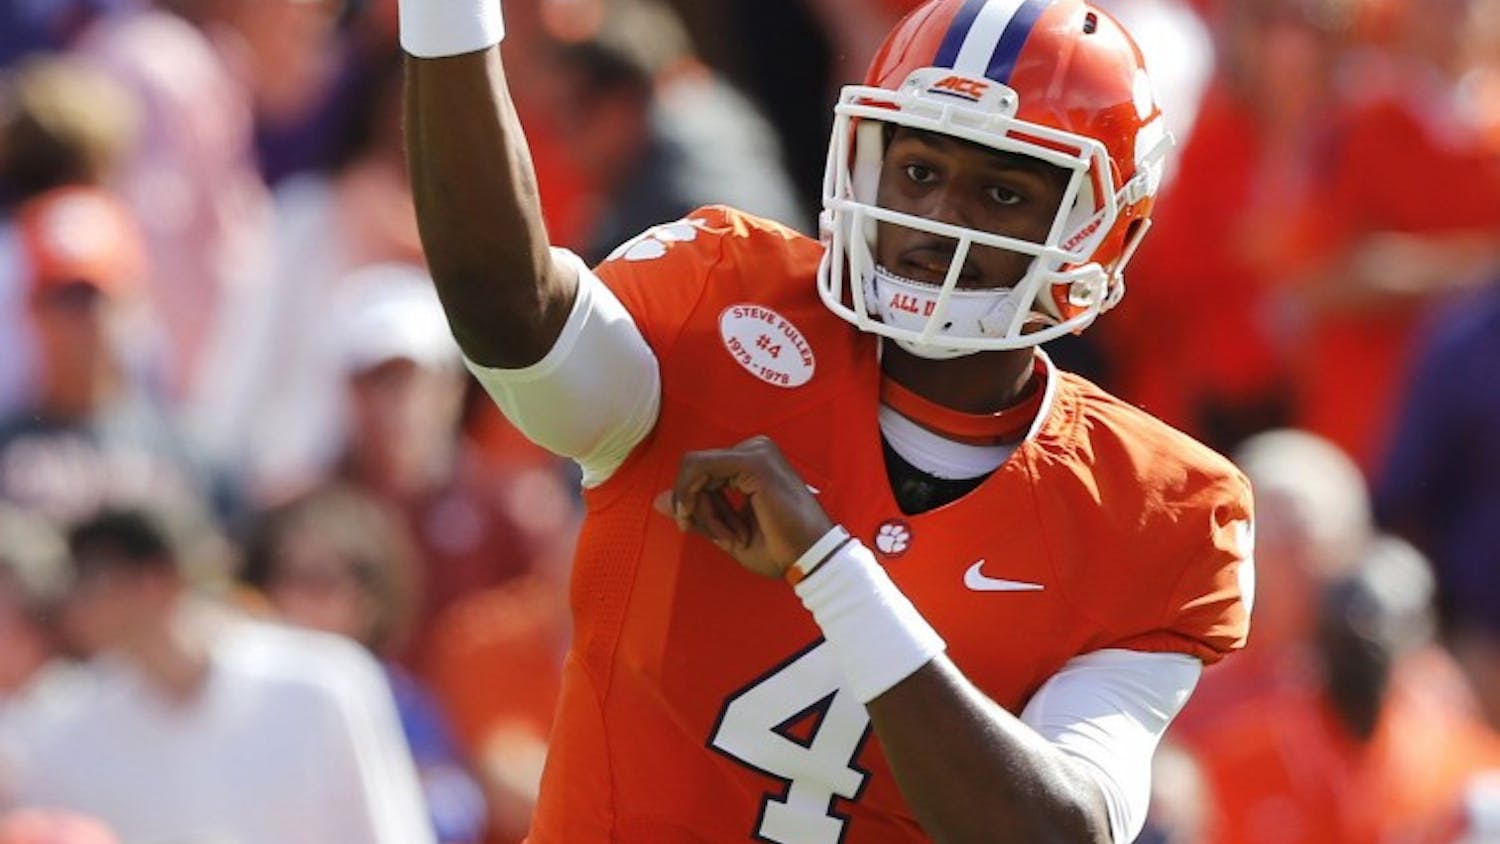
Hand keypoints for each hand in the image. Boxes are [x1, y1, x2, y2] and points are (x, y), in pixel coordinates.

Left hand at [653, 436, 834, 577]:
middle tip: (711, 534)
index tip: (698, 529)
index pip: (700, 469)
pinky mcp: (754, 462)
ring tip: (726, 534)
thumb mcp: (724, 530)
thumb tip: (658, 500)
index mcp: (751, 462)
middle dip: (691, 504)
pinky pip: (699, 469)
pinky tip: (716, 524)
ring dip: (698, 507)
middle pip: (693, 467)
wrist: (811, 560)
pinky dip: (696, 499)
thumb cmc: (779, 549)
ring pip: (693, 468)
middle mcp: (754, 450)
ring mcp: (755, 451)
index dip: (689, 499)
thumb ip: (694, 511)